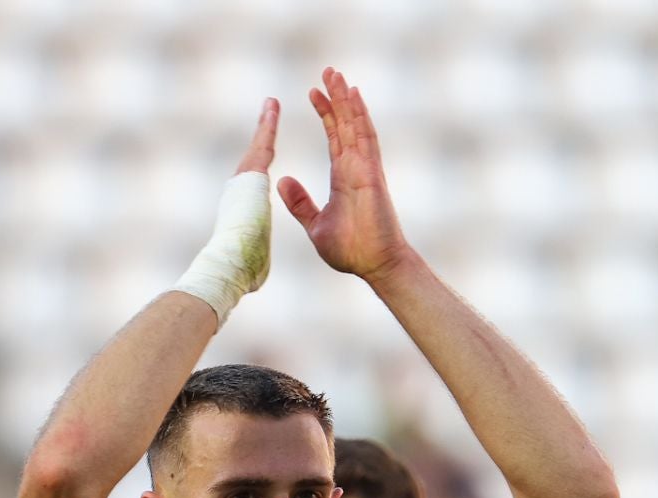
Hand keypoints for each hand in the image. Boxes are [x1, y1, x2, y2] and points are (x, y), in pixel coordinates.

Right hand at [173, 99, 276, 326]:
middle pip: (257, 155)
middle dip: (263, 133)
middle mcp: (241, 189)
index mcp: (246, 206)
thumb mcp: (253, 260)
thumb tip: (254, 277)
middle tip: (268, 112)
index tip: (265, 150)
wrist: (227, 262)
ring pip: (260, 145)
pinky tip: (273, 106)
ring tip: (272, 104)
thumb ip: (256, 258)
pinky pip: (263, 144)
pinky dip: (268, 125)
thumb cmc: (238, 270)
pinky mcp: (249, 175)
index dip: (262, 162)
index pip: (258, 179)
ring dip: (265, 123)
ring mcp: (242, 179)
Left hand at [279, 67, 412, 282]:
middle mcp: (355, 168)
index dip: (325, 114)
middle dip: (336, 98)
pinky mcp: (372, 174)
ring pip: (355, 125)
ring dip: (346, 99)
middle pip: (345, 124)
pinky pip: (366, 138)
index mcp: (343, 178)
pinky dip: (360, 115)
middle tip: (327, 71)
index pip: (333, 137)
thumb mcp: (315, 224)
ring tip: (336, 74)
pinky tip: (353, 95)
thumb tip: (284, 180)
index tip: (313, 93)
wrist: (373, 265)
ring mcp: (365, 168)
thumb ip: (301, 203)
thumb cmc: (350, 250)